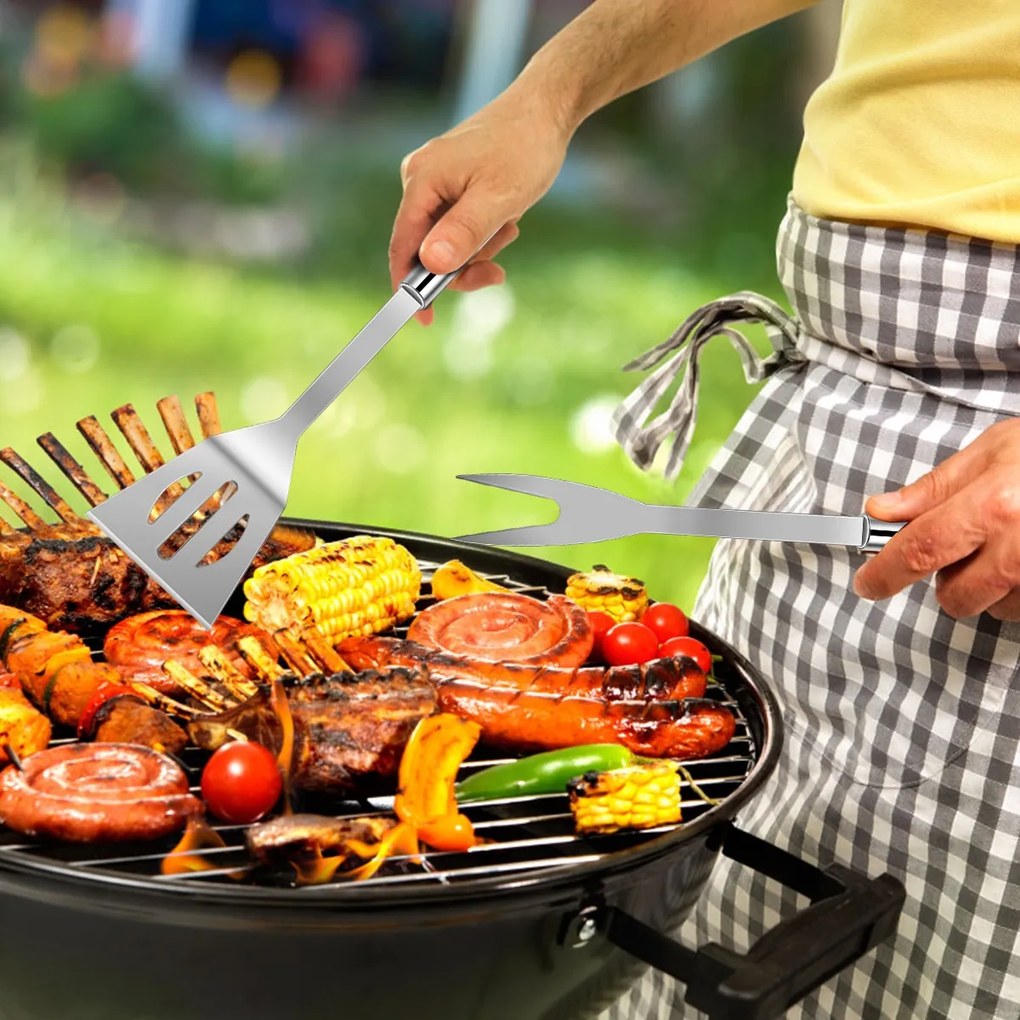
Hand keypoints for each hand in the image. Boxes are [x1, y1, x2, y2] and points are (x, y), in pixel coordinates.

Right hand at [389, 87, 570, 323]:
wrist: (547, 110)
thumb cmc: (525, 149)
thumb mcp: (499, 199)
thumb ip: (464, 232)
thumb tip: (431, 264)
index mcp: (422, 180)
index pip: (403, 246)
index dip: (410, 287)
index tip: (424, 321)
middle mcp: (419, 178)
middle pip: (426, 248)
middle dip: (462, 264)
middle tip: (498, 271)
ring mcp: (434, 180)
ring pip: (446, 241)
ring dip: (479, 247)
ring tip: (509, 226)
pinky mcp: (451, 183)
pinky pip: (458, 225)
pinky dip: (483, 232)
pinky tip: (506, 217)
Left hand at [853, 417, 1019, 619]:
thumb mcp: (994, 450)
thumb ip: (935, 488)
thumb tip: (882, 511)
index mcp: (994, 506)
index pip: (920, 550)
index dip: (885, 573)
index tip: (867, 585)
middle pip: (956, 595)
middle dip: (948, 580)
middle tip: (966, 546)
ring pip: (995, 608)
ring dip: (991, 587)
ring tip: (1012, 544)